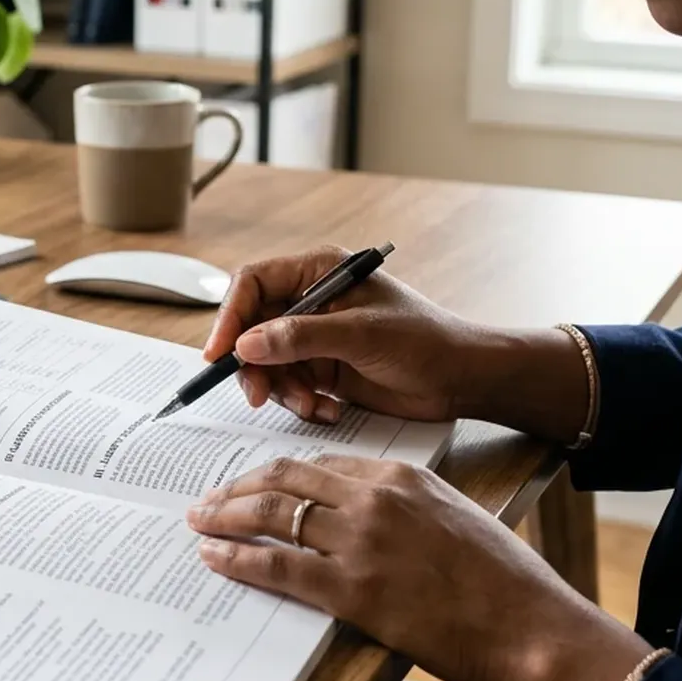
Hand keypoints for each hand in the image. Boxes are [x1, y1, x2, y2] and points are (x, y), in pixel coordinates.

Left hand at [185, 454, 653, 680]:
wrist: (531, 627)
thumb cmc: (505, 582)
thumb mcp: (455, 518)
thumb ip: (408, 508)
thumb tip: (368, 520)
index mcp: (401, 476)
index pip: (320, 464)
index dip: (277, 472)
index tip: (254, 481)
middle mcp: (375, 498)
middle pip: (286, 479)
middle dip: (239, 486)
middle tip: (210, 497)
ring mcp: (360, 542)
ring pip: (272, 515)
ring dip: (226, 516)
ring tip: (201, 521)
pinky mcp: (352, 589)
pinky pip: (277, 565)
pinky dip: (237, 558)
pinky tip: (214, 557)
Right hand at [203, 245, 492, 425]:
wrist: (462, 379)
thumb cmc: (425, 341)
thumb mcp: (360, 335)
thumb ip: (300, 337)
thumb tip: (245, 344)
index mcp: (317, 271)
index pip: (253, 283)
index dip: (230, 317)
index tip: (220, 354)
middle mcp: (310, 300)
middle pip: (252, 327)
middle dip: (253, 363)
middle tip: (259, 394)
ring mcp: (314, 336)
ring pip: (266, 362)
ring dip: (280, 388)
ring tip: (311, 404)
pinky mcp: (322, 369)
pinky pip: (288, 385)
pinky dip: (300, 402)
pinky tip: (328, 409)